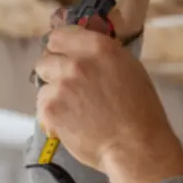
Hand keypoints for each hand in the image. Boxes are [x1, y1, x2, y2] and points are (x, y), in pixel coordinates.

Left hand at [35, 25, 182, 182]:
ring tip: (75, 112)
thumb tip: (82, 50)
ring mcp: (61, 86)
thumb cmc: (141, 113)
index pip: (59, 35)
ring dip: (54, 96)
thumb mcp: (130, 70)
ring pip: (43, 85)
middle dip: (55, 74)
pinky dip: (53, 117)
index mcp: (99, 48)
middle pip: (45, 59)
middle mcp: (77, 62)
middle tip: (71, 92)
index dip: (61, 50)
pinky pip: (41, 107)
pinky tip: (72, 125)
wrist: (136, 147)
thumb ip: (102, 55)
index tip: (66, 60)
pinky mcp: (51, 109)